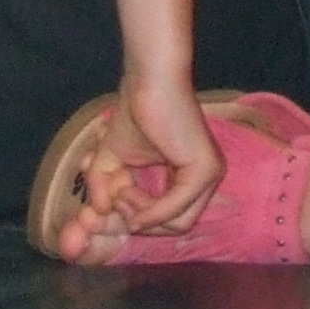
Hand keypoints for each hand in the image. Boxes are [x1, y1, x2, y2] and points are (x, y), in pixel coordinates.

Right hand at [64, 73, 224, 256]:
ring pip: (176, 224)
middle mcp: (207, 178)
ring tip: (120, 186)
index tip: (110, 199)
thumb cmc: (134, 112)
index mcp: (192, 177)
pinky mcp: (204, 171)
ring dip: (139, 212)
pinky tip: (125, 196)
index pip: (170, 219)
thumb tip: (98, 212)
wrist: (148, 81)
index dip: (137, 217)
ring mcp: (210, 175)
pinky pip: (175, 211)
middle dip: (138, 218)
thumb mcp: (112, 160)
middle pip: (174, 227)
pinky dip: (147, 211)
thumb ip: (105, 189)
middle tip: (114, 193)